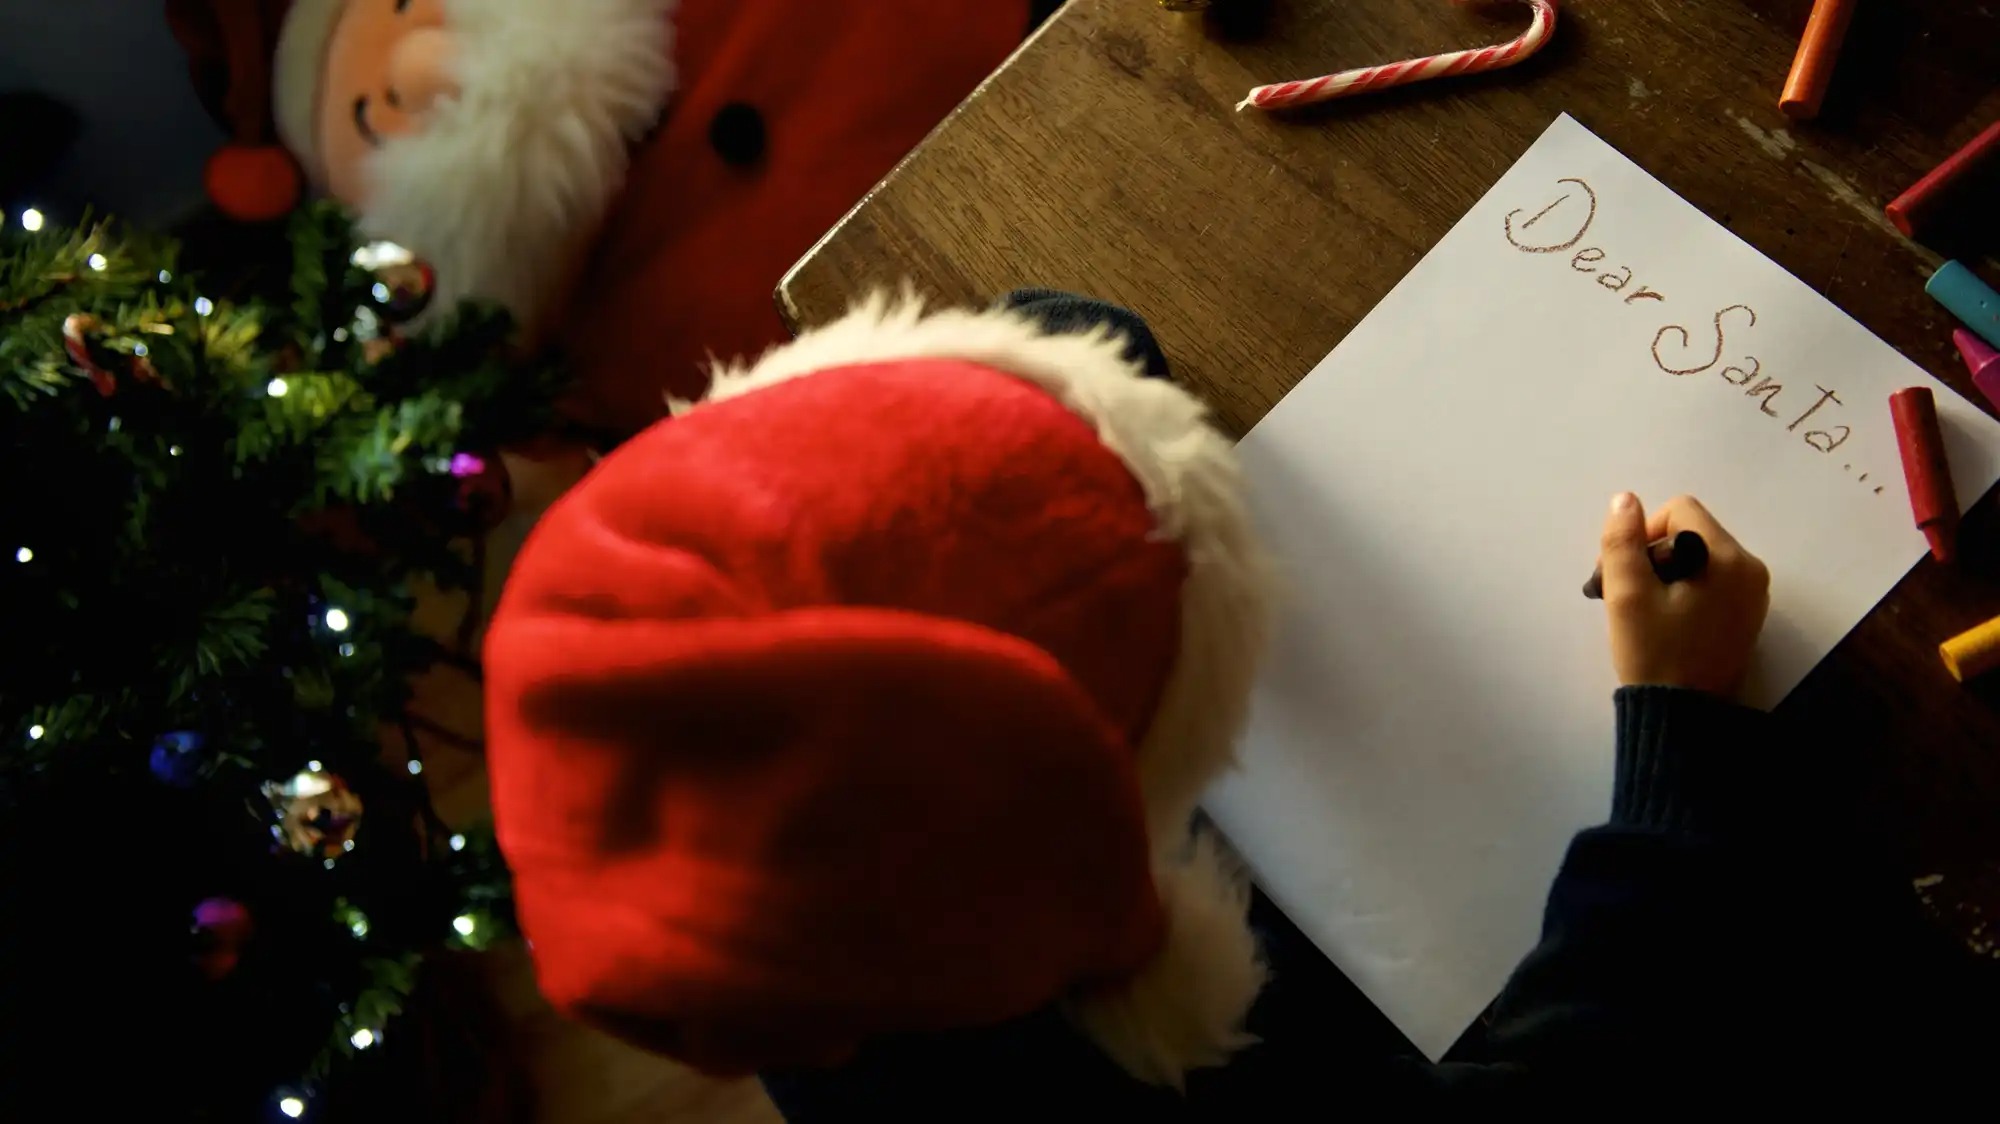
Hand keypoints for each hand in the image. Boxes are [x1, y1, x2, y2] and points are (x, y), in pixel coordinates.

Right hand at [1599, 493, 1769, 695]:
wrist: (1684, 717)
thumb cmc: (1655, 654)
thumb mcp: (1627, 596)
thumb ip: (1622, 543)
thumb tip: (1625, 499)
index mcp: (1727, 558)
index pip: (1679, 511)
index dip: (1643, 533)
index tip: (1627, 573)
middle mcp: (1750, 569)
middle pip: (1691, 531)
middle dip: (1653, 553)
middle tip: (1625, 593)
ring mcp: (1753, 593)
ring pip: (1700, 556)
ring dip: (1666, 571)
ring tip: (1644, 609)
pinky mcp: (1746, 614)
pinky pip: (1712, 580)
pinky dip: (1685, 588)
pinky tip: (1666, 619)